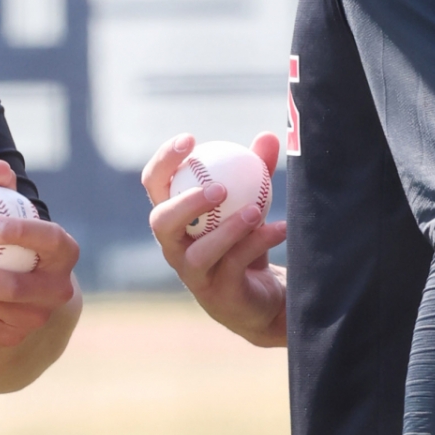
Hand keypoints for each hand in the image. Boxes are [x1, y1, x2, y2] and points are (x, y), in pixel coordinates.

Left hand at [0, 160, 79, 348]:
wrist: (17, 289)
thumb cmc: (14, 239)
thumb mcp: (9, 212)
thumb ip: (2, 188)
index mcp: (65, 252)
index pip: (50, 239)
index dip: (21, 232)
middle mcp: (59, 290)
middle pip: (16, 287)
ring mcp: (40, 318)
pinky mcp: (16, 337)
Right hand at [142, 132, 287, 346]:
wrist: (262, 298)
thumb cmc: (245, 241)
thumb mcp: (249, 203)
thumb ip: (256, 171)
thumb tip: (268, 135)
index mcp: (172, 216)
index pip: (154, 183)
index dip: (165, 160)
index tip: (190, 140)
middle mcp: (174, 246)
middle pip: (162, 221)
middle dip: (186, 203)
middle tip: (218, 188)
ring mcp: (193, 274)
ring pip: (198, 252)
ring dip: (228, 229)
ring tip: (255, 210)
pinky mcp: (218, 294)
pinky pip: (235, 266)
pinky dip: (258, 243)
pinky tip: (280, 228)